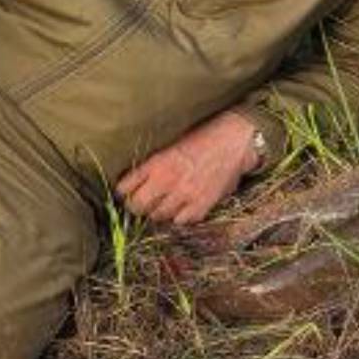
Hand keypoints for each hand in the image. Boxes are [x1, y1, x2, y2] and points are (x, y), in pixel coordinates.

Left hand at [117, 108, 262, 224]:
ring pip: (158, 216)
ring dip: (158, 211)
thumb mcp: (170, 145)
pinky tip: (183, 207)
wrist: (234, 140)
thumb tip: (135, 182)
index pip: (124, 187)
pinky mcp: (203, 205)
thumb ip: (153, 165)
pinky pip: (182, 221)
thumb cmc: (203, 138)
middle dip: (137, 205)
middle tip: (141, 202)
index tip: (126, 192)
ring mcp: (185, 195)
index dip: (123, 191)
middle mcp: (167, 181)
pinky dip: (180, 217)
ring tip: (164, 203)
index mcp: (157, 163)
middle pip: (137, 206)